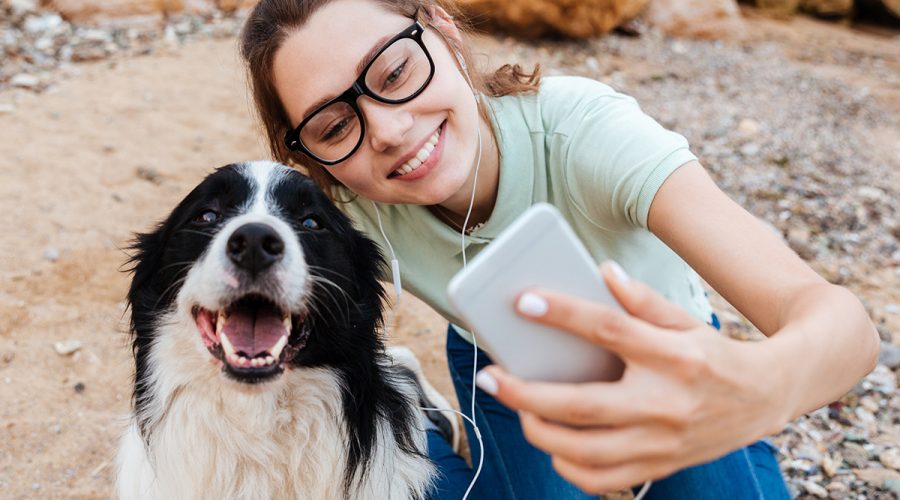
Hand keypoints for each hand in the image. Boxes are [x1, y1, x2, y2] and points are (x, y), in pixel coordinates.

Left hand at [475, 262, 784, 493]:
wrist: (766, 396)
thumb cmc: (714, 353)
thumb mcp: (686, 319)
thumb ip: (642, 299)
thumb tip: (601, 272)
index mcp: (673, 355)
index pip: (610, 330)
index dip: (564, 314)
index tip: (523, 302)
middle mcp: (667, 403)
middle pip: (584, 405)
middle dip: (527, 393)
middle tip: (491, 376)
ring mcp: (663, 443)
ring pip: (586, 451)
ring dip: (540, 433)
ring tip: (517, 410)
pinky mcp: (661, 467)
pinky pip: (603, 479)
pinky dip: (568, 466)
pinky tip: (552, 443)